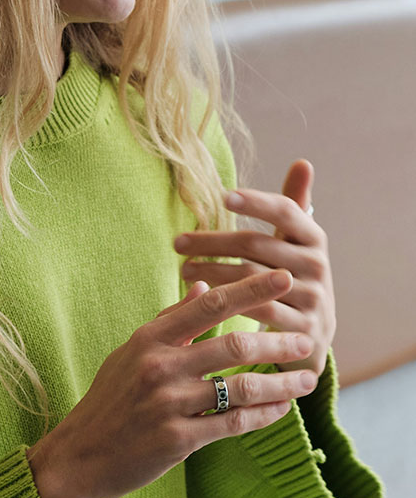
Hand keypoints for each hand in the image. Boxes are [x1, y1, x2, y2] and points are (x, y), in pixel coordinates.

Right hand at [27, 271, 316, 497]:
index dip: (250, 289)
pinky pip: (232, 424)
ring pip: (239, 388)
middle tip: (309, 338)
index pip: (208, 305)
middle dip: (277, 342)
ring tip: (307, 379)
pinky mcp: (177, 440)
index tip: (283, 277)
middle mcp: (159, 366)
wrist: (82, 453)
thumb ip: (171, 320)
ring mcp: (168, 404)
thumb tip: (204, 286)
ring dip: (279, 384)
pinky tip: (281, 410)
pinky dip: (262, 416)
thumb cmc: (110, 397)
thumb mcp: (131, 350)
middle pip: (232, 346)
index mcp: (150, 338)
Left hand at [175, 159, 335, 376]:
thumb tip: (303, 162)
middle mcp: (318, 266)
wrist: (312, 335)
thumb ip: (293, 205)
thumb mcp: (297, 242)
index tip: (223, 198)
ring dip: (212, 272)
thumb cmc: (294, 276)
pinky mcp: (302, 332)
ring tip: (183, 269)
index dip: (255, 202)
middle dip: (213, 242)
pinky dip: (228, 304)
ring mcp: (313, 299)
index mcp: (315, 238)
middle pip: (257, 245)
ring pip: (252, 279)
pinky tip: (202, 298)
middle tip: (178, 243)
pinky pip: (259, 313)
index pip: (285, 211)